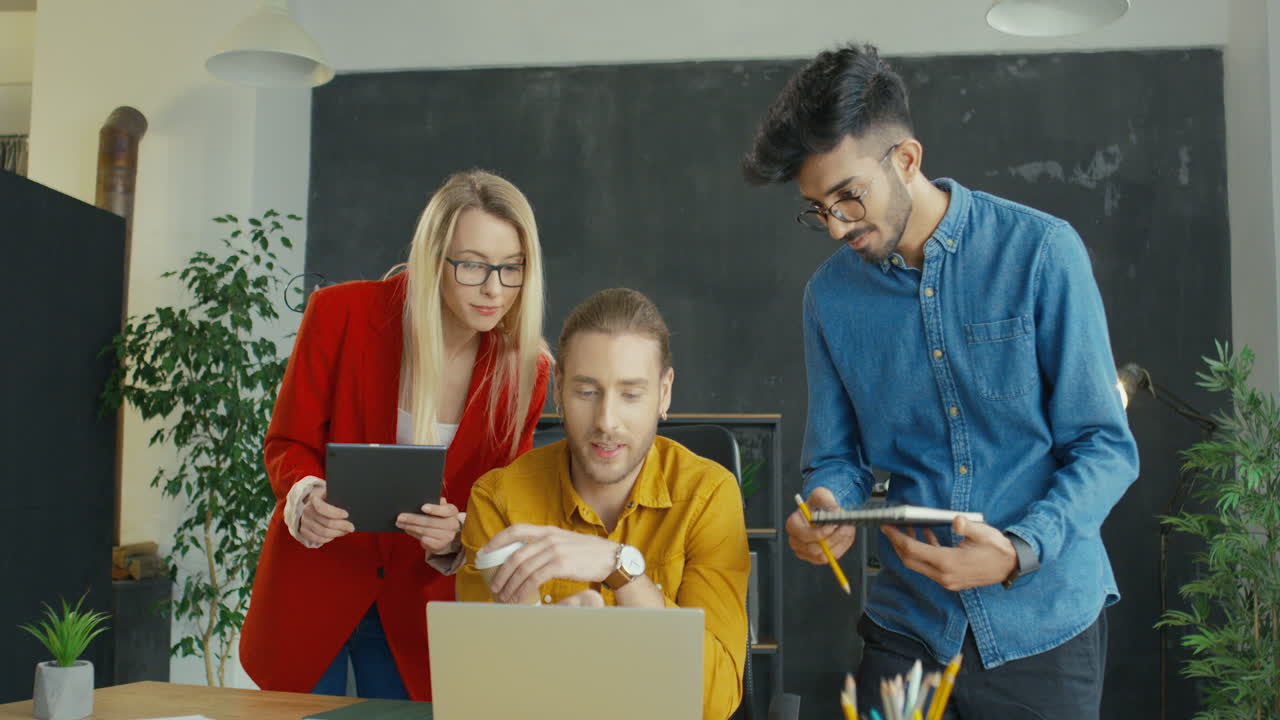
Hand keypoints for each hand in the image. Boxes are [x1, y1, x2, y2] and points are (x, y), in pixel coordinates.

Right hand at [298, 488, 354, 546]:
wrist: (311, 503)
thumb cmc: (325, 498)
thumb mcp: (330, 493)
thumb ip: (337, 497)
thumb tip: (351, 504)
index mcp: (313, 499)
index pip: (323, 508)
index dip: (336, 513)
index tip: (347, 514)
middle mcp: (306, 511)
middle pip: (326, 523)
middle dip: (342, 525)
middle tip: (351, 527)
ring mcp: (304, 522)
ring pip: (323, 532)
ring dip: (337, 533)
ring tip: (346, 531)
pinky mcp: (303, 531)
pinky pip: (317, 539)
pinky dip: (329, 538)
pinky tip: (336, 535)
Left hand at [396, 498, 461, 553]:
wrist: (446, 535)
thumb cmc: (440, 517)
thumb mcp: (440, 508)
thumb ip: (436, 503)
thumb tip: (434, 500)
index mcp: (453, 512)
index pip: (446, 510)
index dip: (434, 509)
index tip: (422, 507)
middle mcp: (453, 525)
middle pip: (431, 522)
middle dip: (414, 519)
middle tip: (400, 516)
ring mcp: (447, 537)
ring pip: (425, 531)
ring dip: (410, 527)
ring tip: (399, 523)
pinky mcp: (439, 546)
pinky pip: (424, 540)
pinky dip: (413, 534)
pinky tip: (407, 529)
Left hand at [482, 524, 617, 604]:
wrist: (611, 558)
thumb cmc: (587, 554)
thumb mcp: (565, 542)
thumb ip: (546, 545)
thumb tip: (526, 558)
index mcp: (548, 530)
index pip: (515, 530)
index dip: (497, 540)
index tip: (484, 552)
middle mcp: (549, 538)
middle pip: (515, 555)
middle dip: (501, 573)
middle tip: (495, 586)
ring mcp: (554, 551)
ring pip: (522, 569)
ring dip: (510, 586)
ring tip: (505, 597)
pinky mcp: (561, 564)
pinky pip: (534, 579)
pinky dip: (522, 591)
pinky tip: (518, 599)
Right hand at [785, 486, 855, 563]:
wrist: (823, 510)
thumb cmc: (819, 502)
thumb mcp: (822, 495)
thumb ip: (828, 501)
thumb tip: (836, 513)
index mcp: (792, 525)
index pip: (805, 535)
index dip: (821, 533)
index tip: (835, 524)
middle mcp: (795, 542)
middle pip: (815, 549)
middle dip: (833, 539)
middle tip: (846, 527)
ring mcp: (805, 553)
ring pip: (825, 556)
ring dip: (839, 542)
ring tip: (848, 528)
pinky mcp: (817, 558)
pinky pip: (832, 556)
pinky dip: (842, 546)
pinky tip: (845, 535)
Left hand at [881, 515, 1016, 590]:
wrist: (1011, 566)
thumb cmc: (998, 549)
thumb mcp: (984, 534)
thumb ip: (967, 527)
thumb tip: (956, 521)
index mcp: (949, 563)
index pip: (913, 550)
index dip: (897, 538)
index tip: (887, 528)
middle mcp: (945, 575)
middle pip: (910, 560)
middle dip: (898, 544)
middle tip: (890, 529)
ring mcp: (947, 580)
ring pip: (919, 564)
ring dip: (910, 548)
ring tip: (906, 529)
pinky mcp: (951, 579)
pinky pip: (930, 566)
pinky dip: (924, 551)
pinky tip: (926, 535)